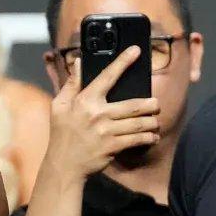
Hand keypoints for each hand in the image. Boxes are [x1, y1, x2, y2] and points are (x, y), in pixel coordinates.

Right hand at [44, 46, 159, 180]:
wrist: (64, 165)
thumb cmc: (62, 133)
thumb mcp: (59, 106)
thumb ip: (71, 83)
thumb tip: (80, 63)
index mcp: (85, 101)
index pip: (107, 76)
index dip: (123, 61)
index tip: (135, 50)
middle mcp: (98, 114)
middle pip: (133, 105)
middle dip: (150, 104)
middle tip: (156, 103)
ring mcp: (107, 131)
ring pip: (138, 123)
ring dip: (152, 122)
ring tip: (156, 120)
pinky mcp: (113, 147)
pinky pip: (136, 140)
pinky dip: (148, 138)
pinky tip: (152, 137)